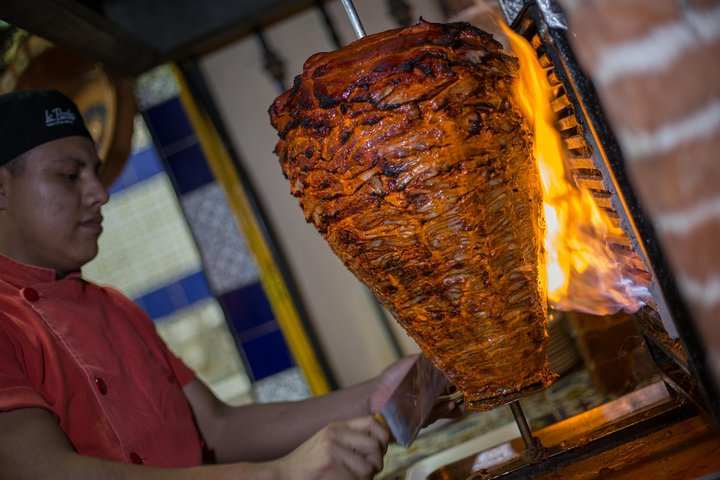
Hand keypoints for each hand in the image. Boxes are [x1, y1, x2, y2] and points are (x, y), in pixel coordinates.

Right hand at [274, 415, 389, 479]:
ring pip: (367, 470)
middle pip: (374, 448)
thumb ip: (350, 439)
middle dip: (375, 465)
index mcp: (336, 426)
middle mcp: (334, 435)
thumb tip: (381, 443)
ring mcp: (331, 451)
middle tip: (366, 472)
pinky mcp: (329, 468)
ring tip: (349, 479)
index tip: (382, 450)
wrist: (283, 475)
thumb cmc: (308, 464)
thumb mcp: (327, 442)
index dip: (383, 437)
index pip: (372, 423)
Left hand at [369, 355, 465, 427]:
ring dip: (458, 406)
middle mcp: (432, 398)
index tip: (470, 378)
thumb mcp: (407, 364)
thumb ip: (422, 360)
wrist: (375, 397)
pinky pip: (437, 416)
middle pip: (454, 397)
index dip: (460, 382)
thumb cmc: (391, 380)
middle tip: (473, 393)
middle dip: (464, 396)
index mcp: (430, 384)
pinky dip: (445, 411)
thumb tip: (439, 353)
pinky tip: (451, 406)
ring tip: (464, 402)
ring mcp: (428, 409)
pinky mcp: (423, 419)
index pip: (450, 383)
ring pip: (448, 409)